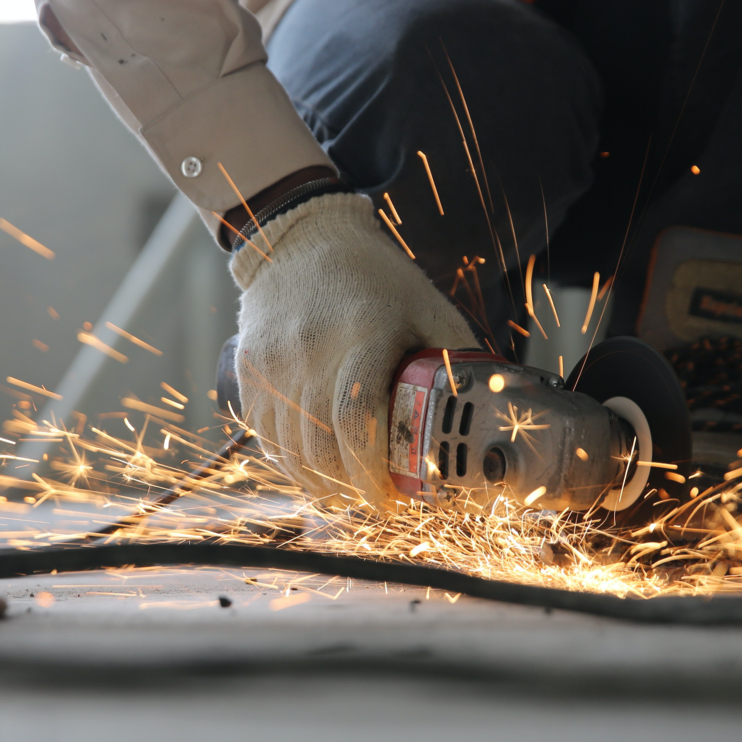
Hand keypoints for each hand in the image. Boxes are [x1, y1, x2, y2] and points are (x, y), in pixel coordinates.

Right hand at [230, 192, 474, 504]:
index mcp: (364, 336)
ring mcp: (273, 363)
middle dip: (348, 488)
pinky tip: (311, 470)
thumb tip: (493, 410)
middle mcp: (312, 352)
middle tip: (374, 501)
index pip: (358, 422)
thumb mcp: (427, 306)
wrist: (298, 240)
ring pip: (288, 449)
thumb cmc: (374, 277)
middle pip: (321, 447)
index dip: (371, 474)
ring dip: (318, 483)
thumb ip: (456, 358)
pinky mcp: (248, 370)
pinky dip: (287, 463)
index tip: (389, 500)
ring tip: (345, 492)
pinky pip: (264, 434)